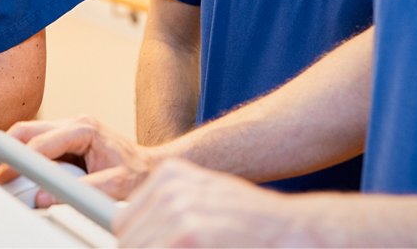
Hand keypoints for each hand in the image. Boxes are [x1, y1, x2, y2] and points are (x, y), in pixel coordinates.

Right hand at [0, 116, 161, 204]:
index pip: (41, 142)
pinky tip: (8, 169)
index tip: (0, 176)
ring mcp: (69, 127)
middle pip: (27, 129)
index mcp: (84, 128)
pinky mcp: (65, 137)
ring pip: (27, 132)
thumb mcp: (116, 186)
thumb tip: (45, 197)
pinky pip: (35, 140)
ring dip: (8, 150)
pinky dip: (19, 153)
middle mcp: (74, 122)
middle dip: (3, 150)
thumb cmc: (137, 173)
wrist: (151, 166)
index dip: (18, 160)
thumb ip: (82, 191)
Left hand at [114, 159, 321, 247]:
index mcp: (169, 175)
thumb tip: (128, 237)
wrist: (292, 231)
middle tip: (188, 248)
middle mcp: (170, 188)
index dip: (137, 245)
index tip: (150, 246)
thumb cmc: (252, 224)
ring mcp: (178, 212)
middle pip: (128, 241)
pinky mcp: (188, 236)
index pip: (124, 222)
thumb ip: (167, 213)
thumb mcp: (204, 201)